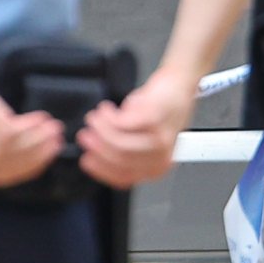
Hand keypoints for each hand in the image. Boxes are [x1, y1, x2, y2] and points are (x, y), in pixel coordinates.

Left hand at [0, 73, 63, 190]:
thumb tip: (29, 157)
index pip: (16, 175)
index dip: (36, 165)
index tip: (49, 156)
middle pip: (24, 161)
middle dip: (45, 150)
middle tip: (57, 139)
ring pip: (26, 145)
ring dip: (43, 135)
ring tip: (53, 126)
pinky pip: (23, 129)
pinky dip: (34, 123)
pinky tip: (41, 118)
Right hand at [75, 68, 196, 189]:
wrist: (178, 85)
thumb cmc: (161, 111)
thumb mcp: (143, 139)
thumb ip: (125, 151)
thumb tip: (96, 154)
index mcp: (156, 167)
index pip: (122, 177)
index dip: (99, 168)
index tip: (86, 159)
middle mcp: (160, 157)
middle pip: (118, 158)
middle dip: (96, 146)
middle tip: (86, 134)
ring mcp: (159, 138)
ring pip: (118, 141)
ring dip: (100, 129)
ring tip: (94, 119)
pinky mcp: (154, 118)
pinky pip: (121, 123)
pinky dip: (107, 116)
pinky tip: (105, 109)